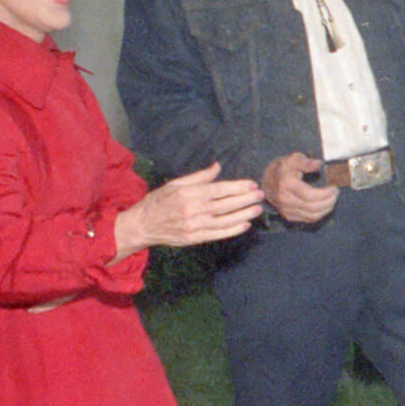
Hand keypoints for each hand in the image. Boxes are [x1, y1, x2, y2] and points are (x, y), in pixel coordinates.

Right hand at [112, 164, 263, 258]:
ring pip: (226, 220)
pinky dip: (233, 230)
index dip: (239, 187)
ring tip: (257, 209)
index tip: (252, 184)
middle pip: (227, 204)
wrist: (143, 224)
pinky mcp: (195, 238)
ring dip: (244, 214)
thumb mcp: (176, 183)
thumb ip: (199, 176)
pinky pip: (218, 234)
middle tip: (261, 195)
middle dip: (246, 199)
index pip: (221, 189)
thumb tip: (218, 166)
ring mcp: (196, 226)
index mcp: (191, 193)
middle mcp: (195, 210)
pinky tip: (245, 225)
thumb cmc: (159, 201)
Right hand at [262, 153, 339, 224]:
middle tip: (335, 194)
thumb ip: (306, 162)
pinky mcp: (288, 216)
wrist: (265, 181)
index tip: (334, 188)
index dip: (325, 194)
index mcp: (287, 184)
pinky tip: (324, 206)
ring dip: (326, 209)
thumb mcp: (292, 159)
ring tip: (332, 200)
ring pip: (312, 216)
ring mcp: (286, 209)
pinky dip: (319, 214)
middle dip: (329, 202)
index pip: (310, 195)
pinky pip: (308, 219)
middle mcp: (285, 199)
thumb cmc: (281, 169)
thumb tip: (319, 164)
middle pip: (313, 207)